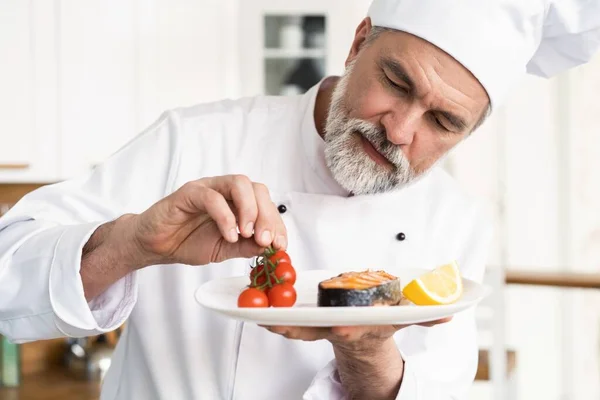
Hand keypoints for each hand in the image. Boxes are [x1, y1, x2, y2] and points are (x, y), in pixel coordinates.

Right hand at [129, 175, 286, 267]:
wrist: (155, 245)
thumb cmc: (188, 241)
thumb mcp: (225, 249)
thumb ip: (247, 246)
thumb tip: (270, 246)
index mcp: (237, 203)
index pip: (266, 204)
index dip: (277, 224)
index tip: (281, 245)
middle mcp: (226, 191)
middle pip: (257, 189)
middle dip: (267, 215)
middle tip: (266, 240)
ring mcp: (208, 188)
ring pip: (239, 183)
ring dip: (250, 209)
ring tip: (247, 234)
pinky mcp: (189, 192)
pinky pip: (212, 197)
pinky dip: (225, 216)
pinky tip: (228, 234)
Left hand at [263, 317, 451, 350]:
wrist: (362, 333)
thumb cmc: (380, 322)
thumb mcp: (403, 320)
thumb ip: (425, 316)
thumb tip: (451, 313)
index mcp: (356, 328)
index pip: (350, 330)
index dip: (346, 329)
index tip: (339, 326)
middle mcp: (332, 328)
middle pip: (311, 329)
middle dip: (293, 326)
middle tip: (275, 321)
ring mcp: (316, 325)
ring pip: (290, 323)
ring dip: (271, 317)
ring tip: (249, 310)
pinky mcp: (303, 318)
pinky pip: (282, 314)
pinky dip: (266, 310)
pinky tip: (247, 301)